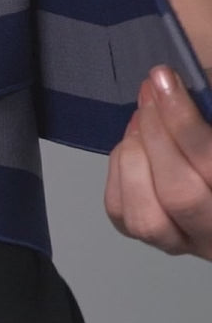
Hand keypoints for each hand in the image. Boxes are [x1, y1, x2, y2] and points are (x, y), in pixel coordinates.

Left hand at [104, 65, 211, 259]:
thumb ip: (203, 108)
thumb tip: (167, 84)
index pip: (209, 163)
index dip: (182, 122)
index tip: (163, 79)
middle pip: (179, 196)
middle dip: (156, 136)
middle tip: (149, 94)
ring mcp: (183, 243)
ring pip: (145, 217)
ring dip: (134, 157)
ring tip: (141, 118)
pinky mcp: (151, 238)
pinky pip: (120, 212)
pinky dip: (119, 171)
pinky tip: (132, 143)